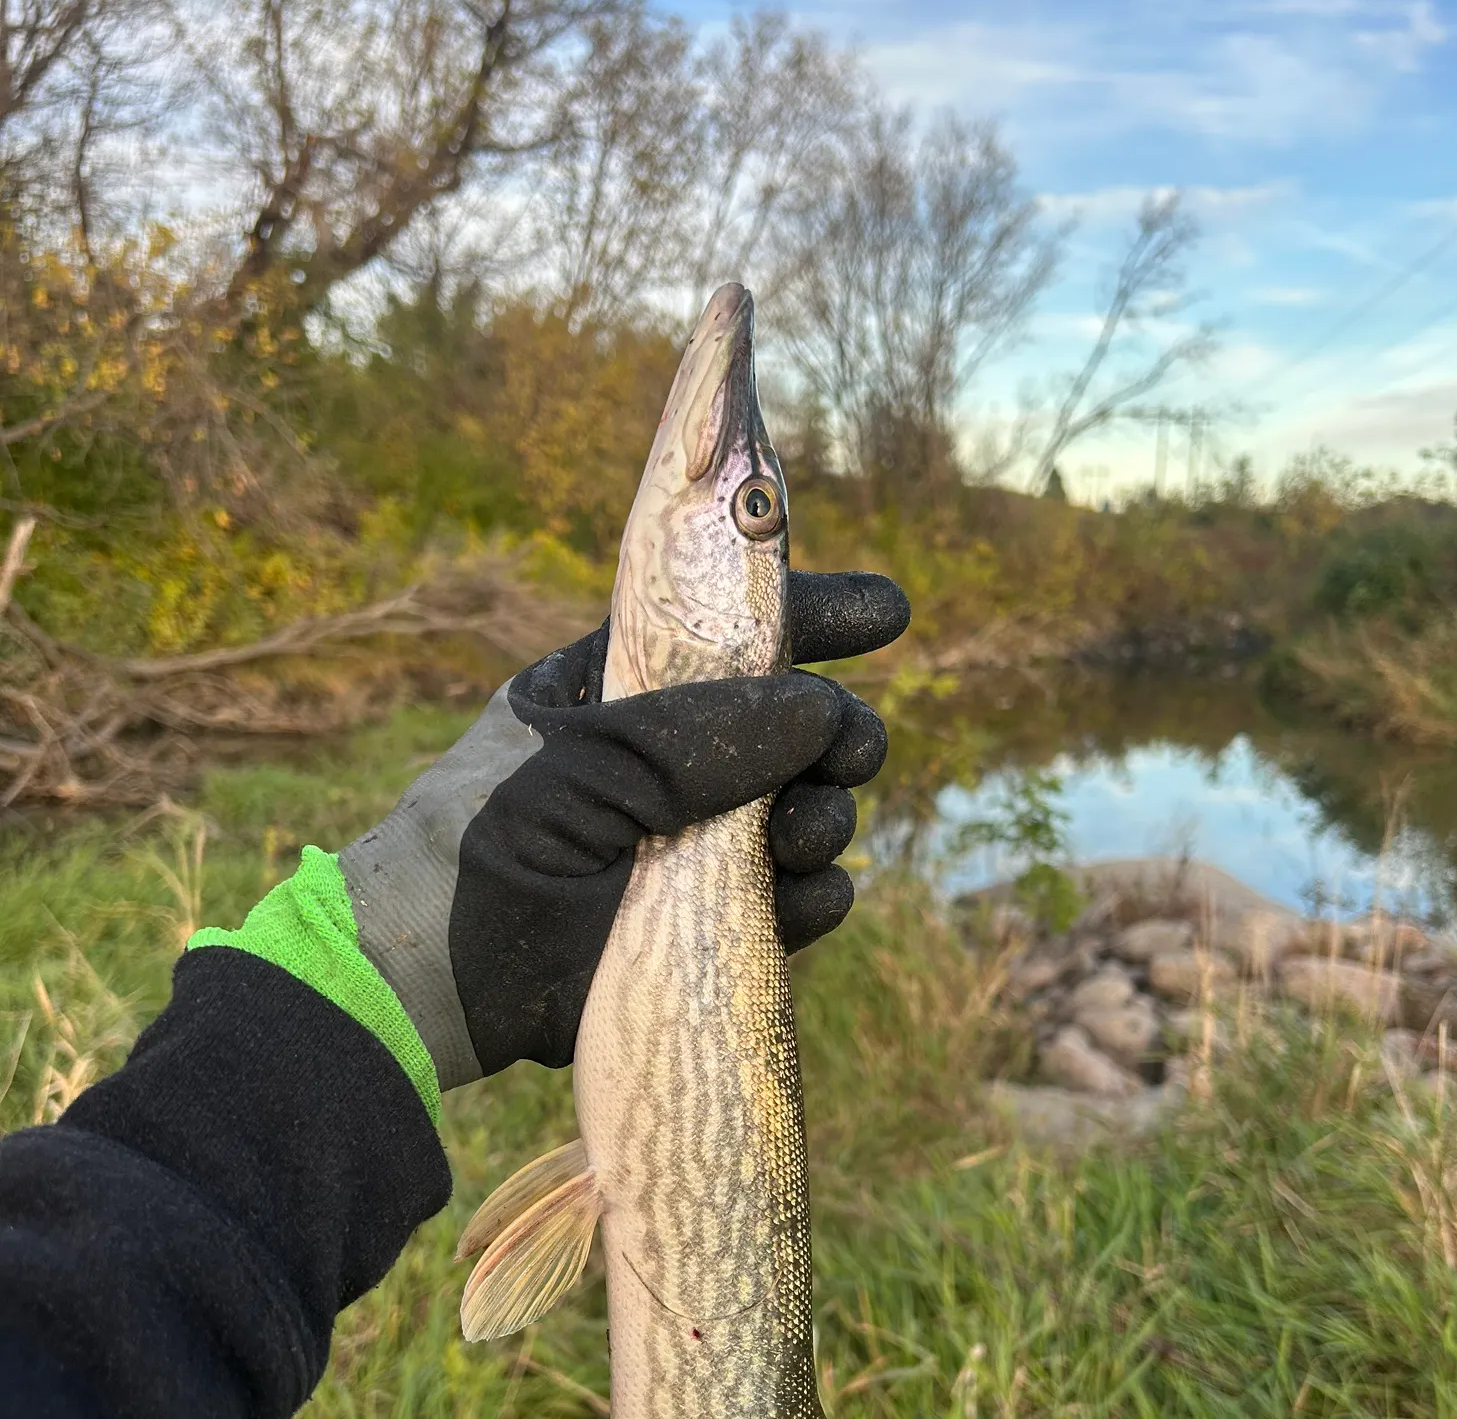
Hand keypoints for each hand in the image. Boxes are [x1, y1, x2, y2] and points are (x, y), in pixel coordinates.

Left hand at [341, 570, 908, 1089]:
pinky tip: (806, 894)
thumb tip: (827, 712)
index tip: (885, 615)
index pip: (735, 633)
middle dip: (839, 735)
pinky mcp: (714, 919)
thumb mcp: (591, 759)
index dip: (813, 616)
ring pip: (808, 813)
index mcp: (633, 687)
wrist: (437, 974)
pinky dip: (816, 896)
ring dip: (826, 819)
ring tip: (800, 838)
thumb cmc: (491, 833)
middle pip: (797, 727)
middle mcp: (676, 759)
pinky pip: (799, 898)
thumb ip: (709, 730)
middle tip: (851, 752)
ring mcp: (698, 841)